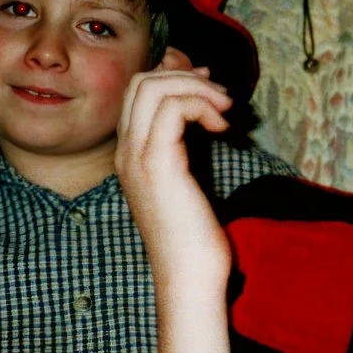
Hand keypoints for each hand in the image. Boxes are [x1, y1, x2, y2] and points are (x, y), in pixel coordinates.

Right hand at [116, 68, 234, 290]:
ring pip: (153, 87)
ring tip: (226, 109)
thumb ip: (189, 147)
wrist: (188, 277)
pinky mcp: (158, 165)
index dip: (175, 76)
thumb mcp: (190, 182)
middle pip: (142, 82)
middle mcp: (126, 151)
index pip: (138, 92)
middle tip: (221, 96)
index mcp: (130, 154)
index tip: (210, 86)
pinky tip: (222, 128)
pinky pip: (173, 109)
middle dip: (187, 76)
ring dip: (197, 88)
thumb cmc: (195, 237)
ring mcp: (137, 157)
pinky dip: (202, 105)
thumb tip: (206, 110)